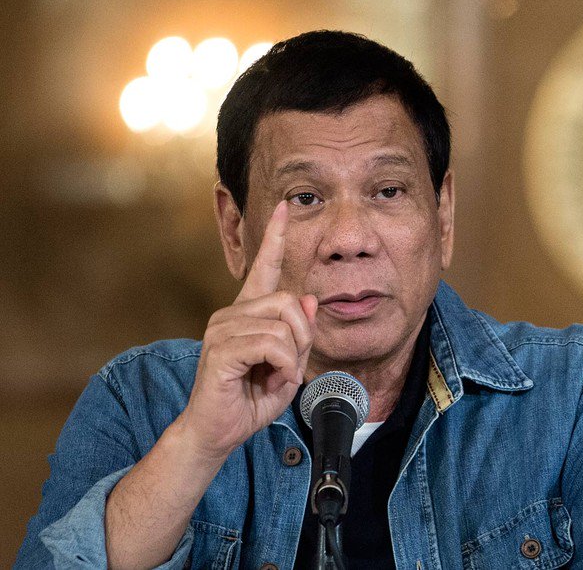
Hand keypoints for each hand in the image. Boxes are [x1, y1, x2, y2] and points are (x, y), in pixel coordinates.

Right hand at [176, 201, 317, 461]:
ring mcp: (223, 328)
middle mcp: (232, 313)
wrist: (218, 431)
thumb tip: (308, 298)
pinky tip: (271, 381)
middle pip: (291, 301)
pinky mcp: (222, 348)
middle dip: (304, 336)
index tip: (285, 206)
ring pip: (285, 325)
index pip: (263, 267)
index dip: (275, 237)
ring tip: (274, 377)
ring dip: (292, 358)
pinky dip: (284, 367)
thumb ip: (300, 333)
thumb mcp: (288, 366)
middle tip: (289, 366)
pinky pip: (273, 345)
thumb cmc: (249, 400)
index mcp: (247, 313)